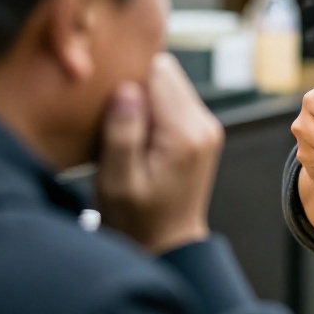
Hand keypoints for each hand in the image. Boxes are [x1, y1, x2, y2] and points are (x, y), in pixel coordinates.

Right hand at [95, 53, 223, 253]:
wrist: (166, 243)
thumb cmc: (138, 220)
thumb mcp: (118, 182)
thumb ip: (122, 133)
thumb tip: (127, 89)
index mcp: (185, 135)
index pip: (158, 70)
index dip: (127, 76)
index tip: (107, 98)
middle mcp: (204, 125)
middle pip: (166, 71)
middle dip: (136, 84)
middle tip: (112, 115)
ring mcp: (206, 127)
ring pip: (169, 82)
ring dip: (143, 97)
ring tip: (125, 129)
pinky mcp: (201, 130)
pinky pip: (172, 99)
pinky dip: (152, 108)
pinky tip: (137, 134)